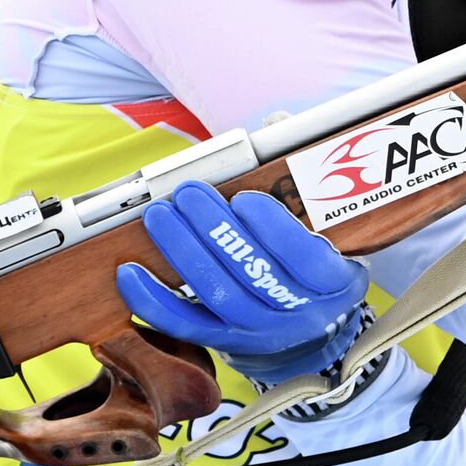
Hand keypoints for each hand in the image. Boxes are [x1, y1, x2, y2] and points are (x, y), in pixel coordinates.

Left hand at [117, 182, 369, 385]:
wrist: (310, 325)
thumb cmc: (316, 259)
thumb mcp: (329, 224)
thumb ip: (302, 170)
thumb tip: (277, 122)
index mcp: (335, 281)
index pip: (308, 259)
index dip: (274, 229)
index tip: (244, 198)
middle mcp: (301, 313)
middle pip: (253, 272)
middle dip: (215, 230)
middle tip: (188, 193)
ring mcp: (262, 332)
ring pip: (217, 294)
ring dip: (182, 252)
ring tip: (160, 216)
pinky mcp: (226, 342)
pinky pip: (185, 325)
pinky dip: (153, 300)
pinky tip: (130, 271)